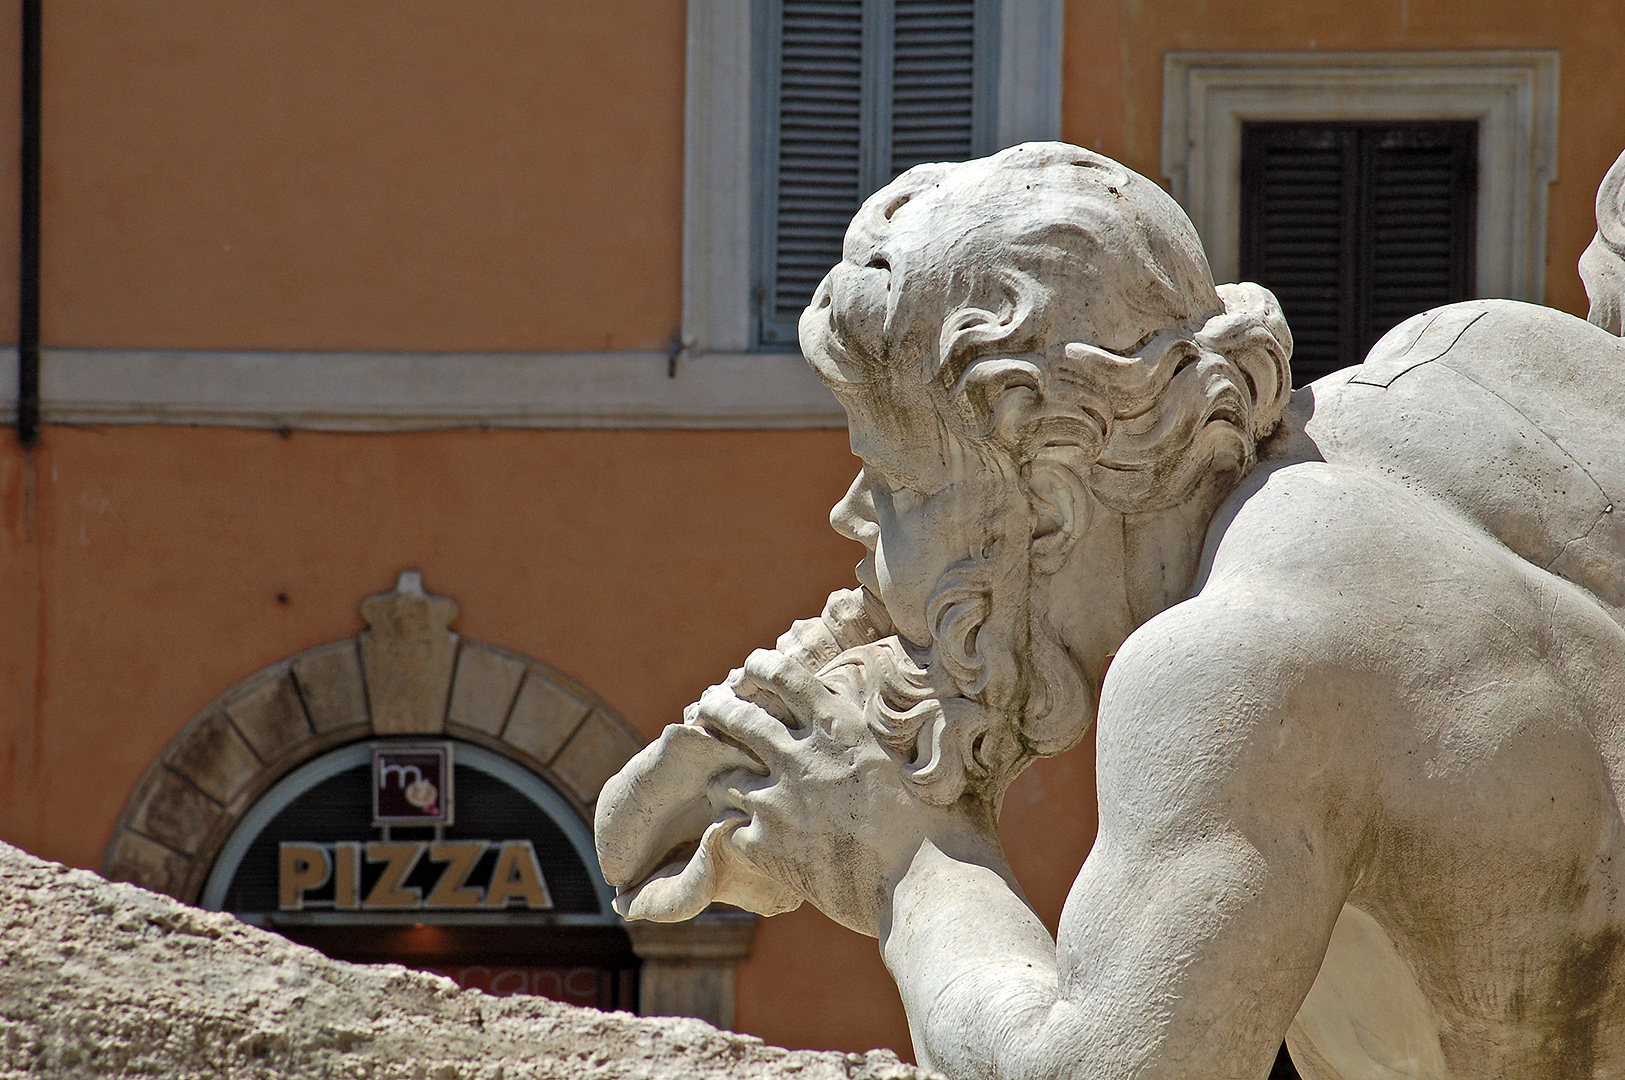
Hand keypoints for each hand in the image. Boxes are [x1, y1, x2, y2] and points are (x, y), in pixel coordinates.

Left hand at [693, 642, 995, 936]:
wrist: (927, 883)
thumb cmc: (941, 825)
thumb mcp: (917, 760)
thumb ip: (888, 735)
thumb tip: (906, 711)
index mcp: (842, 727)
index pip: (784, 676)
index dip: (760, 667)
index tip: (750, 667)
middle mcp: (804, 756)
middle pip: (738, 718)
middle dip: (717, 708)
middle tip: (706, 705)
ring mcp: (781, 802)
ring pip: (724, 777)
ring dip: (721, 777)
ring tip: (718, 779)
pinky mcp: (769, 847)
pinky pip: (727, 828)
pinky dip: (730, 829)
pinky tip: (735, 833)